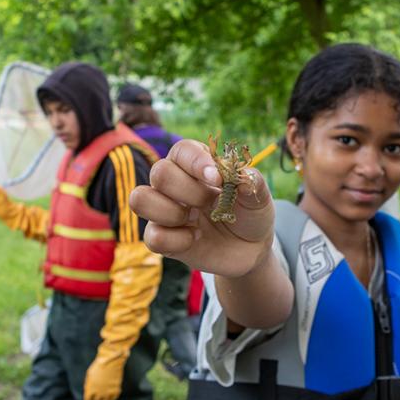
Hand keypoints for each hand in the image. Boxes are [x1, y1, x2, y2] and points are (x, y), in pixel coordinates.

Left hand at [83, 355, 124, 399]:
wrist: (111, 360)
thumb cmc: (99, 366)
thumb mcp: (90, 376)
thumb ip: (89, 386)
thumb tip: (90, 394)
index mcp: (90, 389)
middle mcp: (98, 393)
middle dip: (96, 399)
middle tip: (97, 396)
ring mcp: (108, 392)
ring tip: (103, 396)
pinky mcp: (116, 390)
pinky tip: (109, 396)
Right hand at [129, 139, 274, 277]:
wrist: (250, 249)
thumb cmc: (250, 214)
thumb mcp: (259, 197)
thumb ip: (252, 182)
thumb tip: (244, 176)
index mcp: (195, 164)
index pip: (182, 150)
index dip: (196, 163)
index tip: (217, 180)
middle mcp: (174, 182)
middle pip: (159, 172)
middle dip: (189, 191)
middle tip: (211, 203)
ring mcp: (165, 209)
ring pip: (139, 199)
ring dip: (172, 212)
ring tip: (196, 220)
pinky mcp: (163, 238)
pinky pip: (151, 236)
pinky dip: (177, 240)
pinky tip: (195, 238)